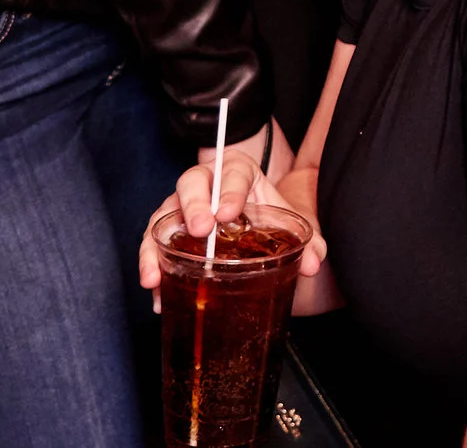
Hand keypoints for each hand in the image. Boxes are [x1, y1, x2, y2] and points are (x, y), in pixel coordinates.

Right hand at [137, 136, 326, 307]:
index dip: (229, 190)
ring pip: (161, 217)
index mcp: (236, 171)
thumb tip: (314, 262)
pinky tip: (157, 295)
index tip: (228, 212)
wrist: (246, 211)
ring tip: (155, 278)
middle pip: (190, 184)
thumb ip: (305, 239)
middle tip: (201, 231)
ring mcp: (181, 207)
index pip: (232, 173)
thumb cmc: (263, 211)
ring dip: (154, 248)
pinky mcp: (167, 232)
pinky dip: (152, 269)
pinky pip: (153, 246)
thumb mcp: (284, 217)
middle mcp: (204, 184)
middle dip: (193, 207)